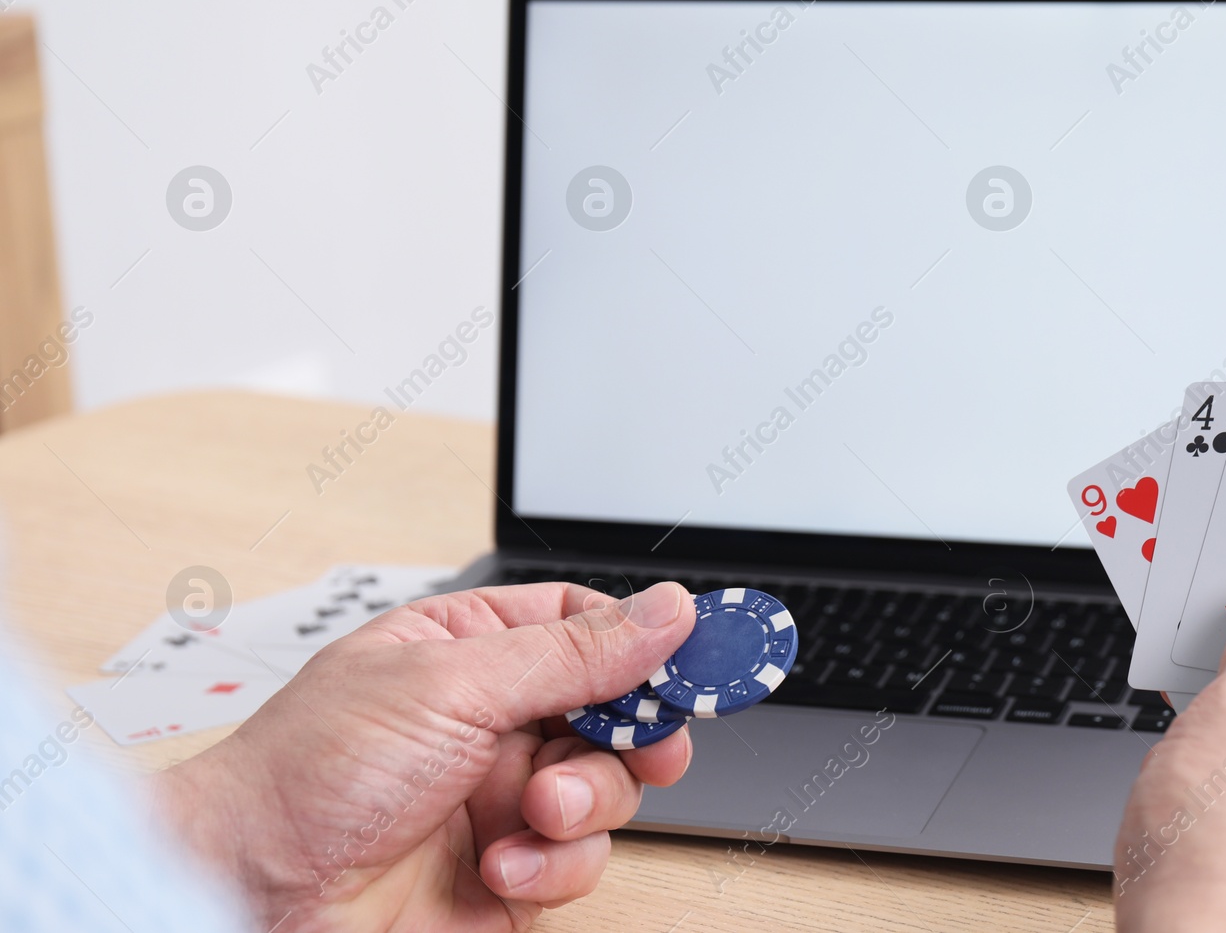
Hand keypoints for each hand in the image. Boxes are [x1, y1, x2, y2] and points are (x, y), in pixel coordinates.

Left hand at [153, 580, 696, 931]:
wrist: (250, 893)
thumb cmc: (310, 772)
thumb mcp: (453, 685)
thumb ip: (574, 651)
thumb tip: (667, 609)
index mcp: (473, 650)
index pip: (588, 626)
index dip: (645, 643)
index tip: (698, 659)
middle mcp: (495, 720)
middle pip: (617, 710)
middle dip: (632, 732)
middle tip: (647, 742)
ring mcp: (503, 798)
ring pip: (610, 790)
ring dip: (585, 804)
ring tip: (531, 814)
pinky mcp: (509, 871)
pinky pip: (579, 861)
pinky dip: (553, 865)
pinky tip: (498, 864)